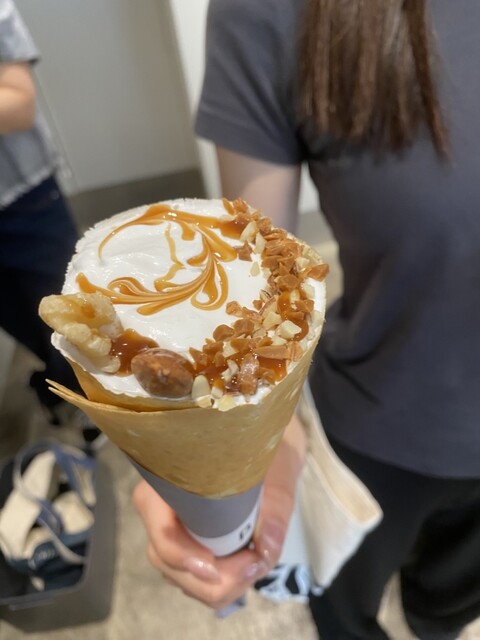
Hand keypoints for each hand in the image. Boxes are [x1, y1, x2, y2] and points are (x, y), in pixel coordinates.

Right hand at [132, 414, 306, 610]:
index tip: (217, 565)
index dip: (182, 554)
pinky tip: (248, 564)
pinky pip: (193, 577)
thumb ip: (275, 502)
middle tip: (255, 564)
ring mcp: (172, 527)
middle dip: (211, 579)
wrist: (264, 439)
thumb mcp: (277, 464)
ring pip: (179, 575)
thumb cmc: (264, 444)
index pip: (161, 527)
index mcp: (172, 477)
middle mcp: (162, 505)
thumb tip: (267, 549)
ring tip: (256, 562)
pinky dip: (221, 583)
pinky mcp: (188, 542)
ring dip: (219, 585)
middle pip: (167, 561)